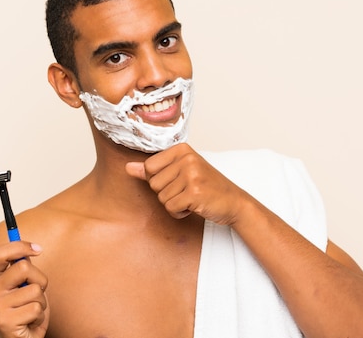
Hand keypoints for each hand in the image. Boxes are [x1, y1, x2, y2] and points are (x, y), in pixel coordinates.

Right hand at [0, 241, 48, 337]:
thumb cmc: (24, 310)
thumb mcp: (23, 285)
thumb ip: (23, 268)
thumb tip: (31, 248)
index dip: (20, 246)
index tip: (38, 249)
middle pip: (24, 267)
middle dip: (40, 278)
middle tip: (36, 291)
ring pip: (35, 289)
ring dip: (41, 301)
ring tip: (31, 310)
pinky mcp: (5, 321)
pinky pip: (36, 307)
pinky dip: (39, 315)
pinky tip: (30, 321)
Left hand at [125, 143, 248, 224]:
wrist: (234, 202)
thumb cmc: (207, 187)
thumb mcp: (180, 173)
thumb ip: (154, 170)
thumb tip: (128, 168)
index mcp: (182, 149)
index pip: (149, 167)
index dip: (160, 180)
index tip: (178, 181)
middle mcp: (187, 158)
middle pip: (153, 183)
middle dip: (167, 193)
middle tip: (187, 191)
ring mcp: (192, 174)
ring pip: (161, 197)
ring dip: (174, 204)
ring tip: (192, 198)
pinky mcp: (194, 192)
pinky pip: (171, 208)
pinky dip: (180, 213)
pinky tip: (194, 207)